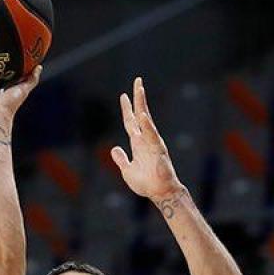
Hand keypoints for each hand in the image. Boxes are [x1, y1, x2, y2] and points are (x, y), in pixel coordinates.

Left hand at [110, 77, 183, 201]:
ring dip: (142, 104)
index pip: (131, 122)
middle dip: (138, 98)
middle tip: (137, 81)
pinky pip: (151, 135)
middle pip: (140, 114)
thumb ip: (121, 159)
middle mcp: (145, 139)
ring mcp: (152, 143)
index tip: (123, 96)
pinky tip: (143, 114)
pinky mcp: (158, 149)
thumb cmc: (146, 184)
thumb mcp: (127, 171)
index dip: (127, 109)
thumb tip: (114, 148)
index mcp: (138, 144)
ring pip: (146, 120)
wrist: (159, 193)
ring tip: (140, 89)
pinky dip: (147, 125)